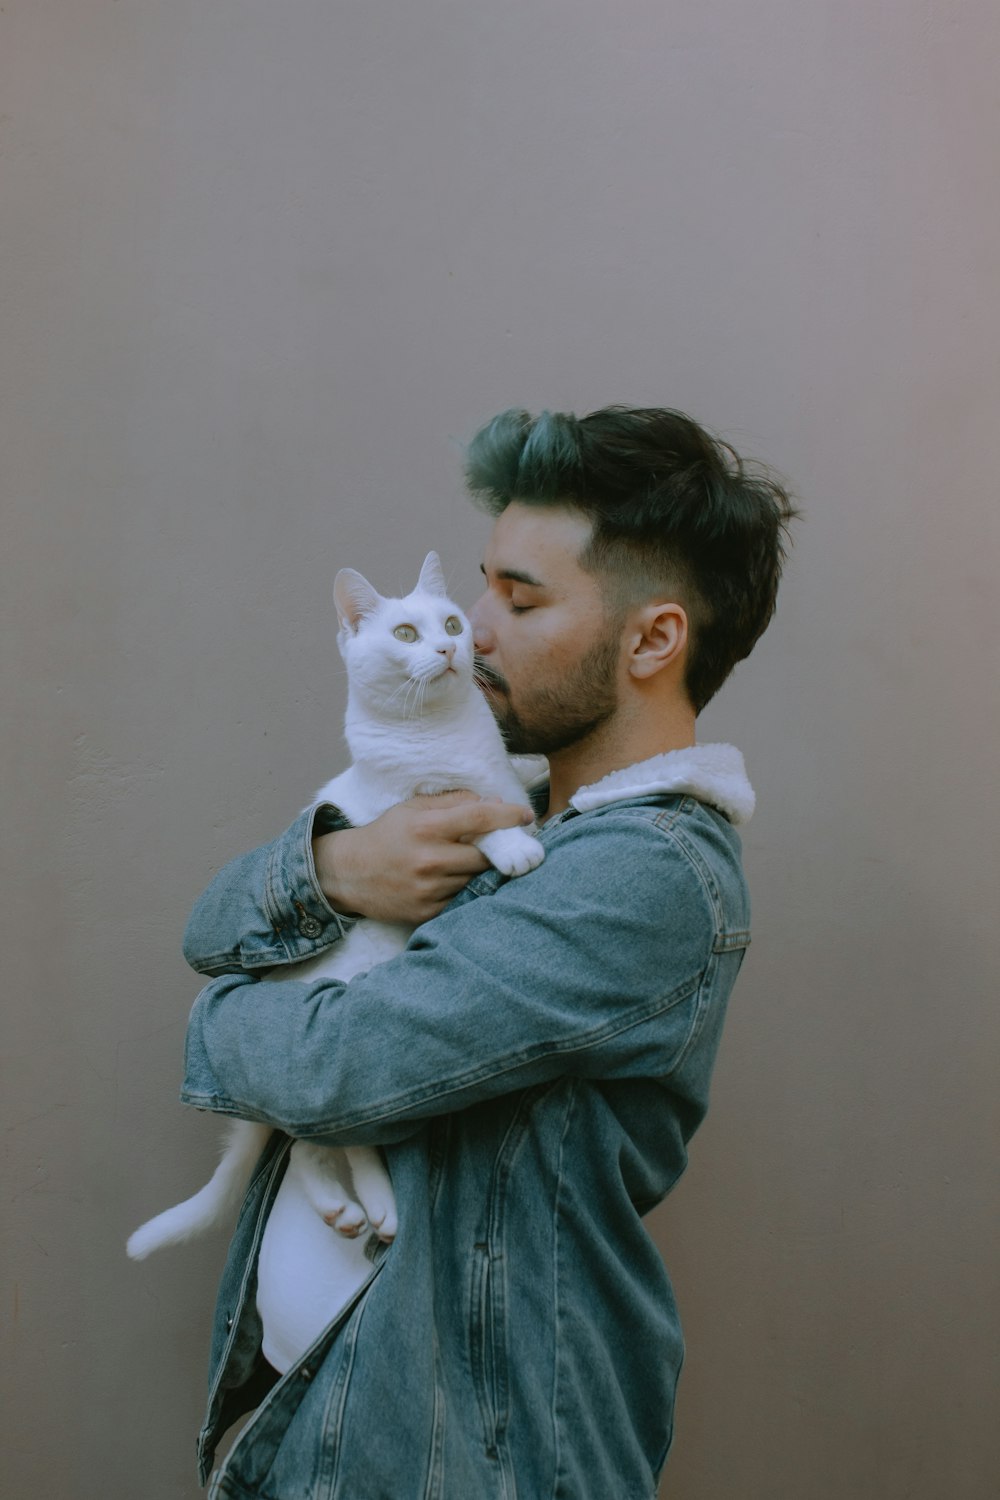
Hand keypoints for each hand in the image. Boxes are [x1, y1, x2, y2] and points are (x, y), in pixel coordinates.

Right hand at [312, 791, 536, 925]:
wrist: (348, 873)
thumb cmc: (386, 835)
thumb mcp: (414, 809)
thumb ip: (454, 802)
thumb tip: (494, 802)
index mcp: (426, 827)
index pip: (480, 818)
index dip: (508, 815)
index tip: (526, 816)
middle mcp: (429, 860)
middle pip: (485, 855)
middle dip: (497, 849)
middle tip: (503, 845)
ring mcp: (428, 890)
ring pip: (476, 880)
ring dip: (481, 871)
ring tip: (474, 862)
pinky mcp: (426, 912)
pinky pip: (461, 900)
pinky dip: (465, 890)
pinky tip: (458, 881)